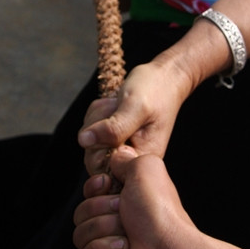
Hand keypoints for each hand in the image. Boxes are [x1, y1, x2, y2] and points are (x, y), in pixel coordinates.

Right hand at [73, 150, 195, 248]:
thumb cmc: (159, 210)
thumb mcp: (145, 168)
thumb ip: (123, 159)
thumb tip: (113, 159)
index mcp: (124, 198)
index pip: (90, 191)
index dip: (94, 187)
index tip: (106, 184)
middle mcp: (116, 220)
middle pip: (81, 211)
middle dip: (100, 209)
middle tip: (123, 212)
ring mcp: (110, 244)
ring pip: (80, 235)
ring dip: (103, 230)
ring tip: (126, 236)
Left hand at [77, 60, 190, 174]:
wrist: (164, 78)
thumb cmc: (155, 91)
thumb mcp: (136, 107)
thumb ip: (113, 128)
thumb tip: (85, 141)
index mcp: (141, 159)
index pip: (104, 170)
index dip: (100, 147)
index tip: (116, 124)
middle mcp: (130, 158)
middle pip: (92, 157)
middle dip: (99, 128)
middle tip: (118, 110)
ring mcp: (119, 148)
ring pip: (89, 141)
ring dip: (99, 117)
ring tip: (119, 106)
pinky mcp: (112, 137)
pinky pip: (90, 130)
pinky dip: (98, 114)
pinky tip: (116, 106)